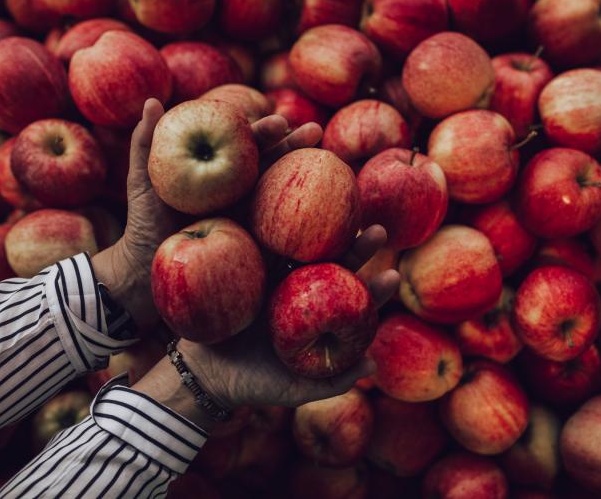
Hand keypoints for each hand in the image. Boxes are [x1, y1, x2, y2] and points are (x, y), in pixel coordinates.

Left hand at [91, 99, 323, 329]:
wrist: (146, 274)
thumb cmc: (145, 224)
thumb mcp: (143, 183)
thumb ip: (146, 145)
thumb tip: (153, 102)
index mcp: (224, 176)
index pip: (249, 148)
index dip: (264, 134)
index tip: (278, 121)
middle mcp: (246, 196)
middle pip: (278, 168)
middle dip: (299, 149)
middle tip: (315, 132)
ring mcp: (257, 224)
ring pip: (292, 200)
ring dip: (318, 186)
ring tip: (334, 165)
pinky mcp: (262, 254)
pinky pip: (294, 243)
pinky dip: (320, 233)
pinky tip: (347, 228)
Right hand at [178, 225, 399, 409]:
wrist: (208, 375)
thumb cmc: (257, 385)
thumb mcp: (296, 389)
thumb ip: (333, 382)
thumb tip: (373, 364)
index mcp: (320, 322)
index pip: (354, 304)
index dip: (374, 291)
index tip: (393, 276)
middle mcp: (304, 297)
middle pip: (336, 268)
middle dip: (359, 249)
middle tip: (379, 231)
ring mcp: (279, 281)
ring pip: (306, 252)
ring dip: (324, 231)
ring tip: (342, 212)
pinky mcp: (252, 272)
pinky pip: (266, 249)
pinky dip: (279, 231)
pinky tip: (294, 212)